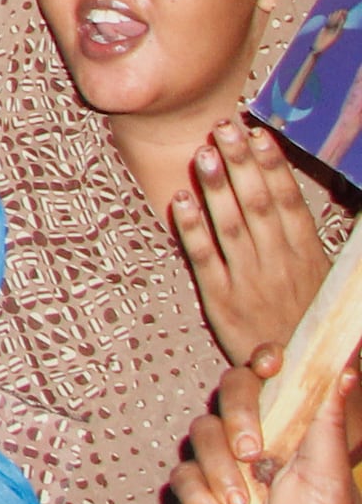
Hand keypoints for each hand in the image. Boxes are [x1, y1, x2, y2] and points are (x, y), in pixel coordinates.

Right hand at [175, 352, 357, 503]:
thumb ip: (329, 422)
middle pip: (230, 391)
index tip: (271, 363)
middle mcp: (253, 438)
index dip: (266, 361)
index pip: (272, 378)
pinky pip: (182, 477)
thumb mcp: (330, 479)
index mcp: (291, 429)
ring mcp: (220, 464)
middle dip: (239, 417)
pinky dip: (200, 500)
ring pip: (201, 433)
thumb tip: (346, 369)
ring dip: (221, 471)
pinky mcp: (193, 493)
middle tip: (253, 453)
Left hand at [176, 121, 334, 365]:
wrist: (298, 375)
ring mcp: (249, 280)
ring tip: (203, 152)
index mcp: (307, 255)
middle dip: (241, 164)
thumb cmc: (308, 322)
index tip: (260, 134)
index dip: (273, 166)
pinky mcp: (221, 299)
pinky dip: (192, 228)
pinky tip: (180, 200)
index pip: (289, 201)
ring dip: (216, 188)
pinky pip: (205, 258)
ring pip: (231, 225)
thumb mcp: (323, 281)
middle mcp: (279, 262)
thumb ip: (305, 239)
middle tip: (224, 128)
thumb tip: (292, 195)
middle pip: (258, 204)